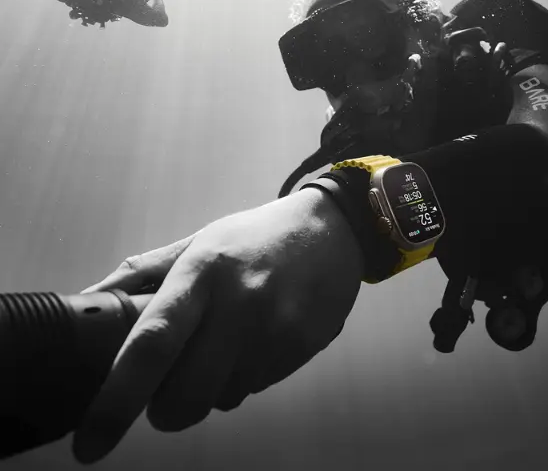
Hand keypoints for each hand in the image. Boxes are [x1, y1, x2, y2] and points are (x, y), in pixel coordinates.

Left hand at [72, 189, 363, 463]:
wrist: (330, 230)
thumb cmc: (254, 236)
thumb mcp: (199, 240)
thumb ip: (143, 271)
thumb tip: (90, 300)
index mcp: (202, 271)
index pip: (153, 342)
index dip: (116, 400)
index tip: (90, 443)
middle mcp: (241, 304)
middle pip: (186, 396)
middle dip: (165, 409)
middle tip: (165, 386)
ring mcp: (277, 330)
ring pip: (222, 399)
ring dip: (209, 389)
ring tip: (223, 343)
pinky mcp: (303, 348)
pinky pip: (255, 389)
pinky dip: (241, 378)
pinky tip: (253, 340)